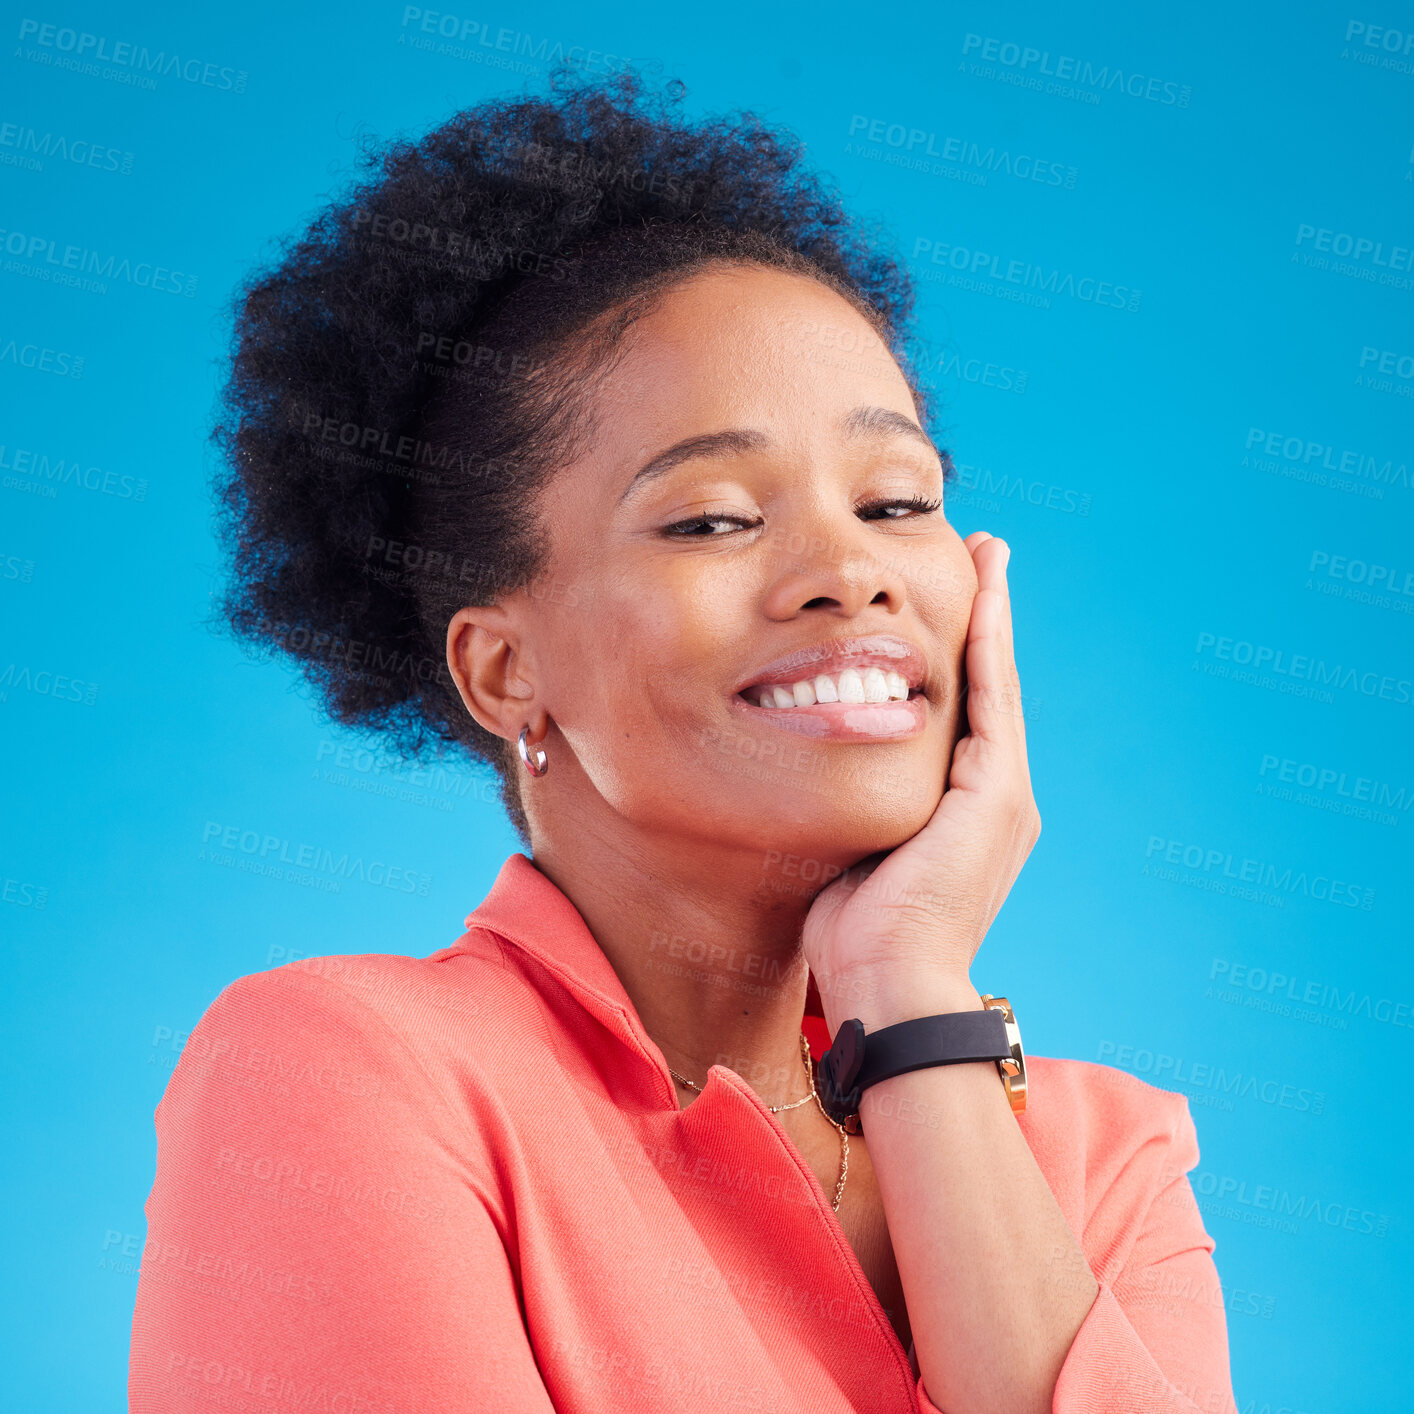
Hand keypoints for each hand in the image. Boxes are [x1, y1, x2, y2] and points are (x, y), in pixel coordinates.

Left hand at [801, 533, 1040, 1032]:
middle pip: (985, 688)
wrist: (885, 991)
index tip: (944, 605)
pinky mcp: (996, 796)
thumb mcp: (851, 855)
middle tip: (978, 557)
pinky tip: (981, 592)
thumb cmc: (855, 940)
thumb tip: (813, 778)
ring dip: (990, 614)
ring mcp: (1001, 798)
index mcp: (962, 816)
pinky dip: (987, 643)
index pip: (960, 717)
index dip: (956, 657)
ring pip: (994, 683)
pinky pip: (990, 700)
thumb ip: (852, 808)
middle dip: (981, 620)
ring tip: (986, 554)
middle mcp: (994, 801)